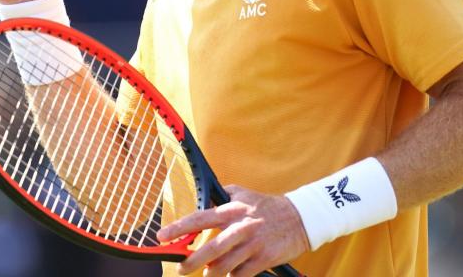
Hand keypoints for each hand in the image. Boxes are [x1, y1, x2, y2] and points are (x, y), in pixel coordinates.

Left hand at [157, 185, 308, 276]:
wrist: (300, 217)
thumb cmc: (266, 206)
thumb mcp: (242, 194)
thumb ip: (220, 198)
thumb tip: (200, 204)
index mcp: (232, 209)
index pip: (199, 218)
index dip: (179, 228)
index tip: (162, 236)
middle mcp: (241, 227)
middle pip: (210, 249)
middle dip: (191, 262)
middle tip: (181, 268)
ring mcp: (253, 245)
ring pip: (224, 267)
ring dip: (211, 274)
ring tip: (207, 274)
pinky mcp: (264, 259)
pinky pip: (240, 275)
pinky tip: (230, 274)